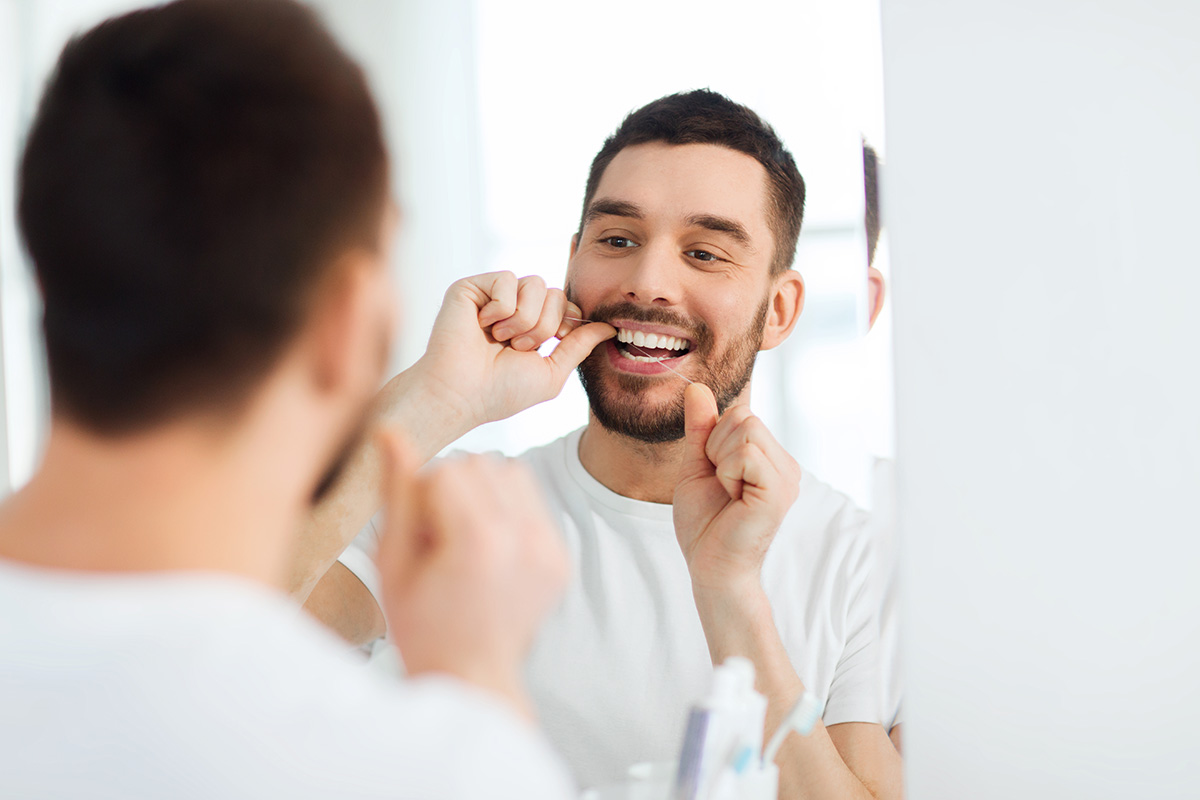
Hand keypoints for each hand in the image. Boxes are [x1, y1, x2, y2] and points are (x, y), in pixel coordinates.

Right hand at [374, 429, 568, 715]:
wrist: (472, 675)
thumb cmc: (420, 624)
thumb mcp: (393, 562)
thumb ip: (396, 493)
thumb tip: (391, 431)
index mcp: (478, 540)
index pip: (444, 470)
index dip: (420, 498)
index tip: (418, 537)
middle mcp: (523, 538)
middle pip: (479, 464)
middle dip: (452, 489)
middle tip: (440, 539)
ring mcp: (549, 547)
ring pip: (510, 472)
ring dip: (483, 493)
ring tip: (464, 539)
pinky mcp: (560, 556)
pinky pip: (532, 500)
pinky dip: (508, 512)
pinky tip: (489, 549)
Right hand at [410, 271, 614, 429]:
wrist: (461, 393)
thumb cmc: (501, 391)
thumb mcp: (552, 372)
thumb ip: (580, 346)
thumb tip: (609, 328)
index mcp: (533, 327)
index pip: (566, 305)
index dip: (566, 322)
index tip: (555, 342)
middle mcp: (514, 309)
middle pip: (555, 293)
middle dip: (544, 326)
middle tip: (517, 348)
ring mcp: (493, 297)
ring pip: (534, 284)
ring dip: (523, 320)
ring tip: (500, 339)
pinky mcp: (472, 287)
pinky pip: (507, 278)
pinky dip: (500, 308)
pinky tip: (482, 325)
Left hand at [674, 384, 801, 593]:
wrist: (710, 567)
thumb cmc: (705, 524)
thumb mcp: (696, 466)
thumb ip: (700, 428)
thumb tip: (697, 387)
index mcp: (768, 457)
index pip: (739, 412)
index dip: (713, 438)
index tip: (715, 473)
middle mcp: (785, 464)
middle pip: (743, 415)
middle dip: (716, 446)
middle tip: (721, 484)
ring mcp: (786, 477)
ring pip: (745, 429)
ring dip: (721, 461)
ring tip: (729, 493)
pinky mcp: (779, 491)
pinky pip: (746, 453)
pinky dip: (727, 473)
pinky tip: (734, 499)